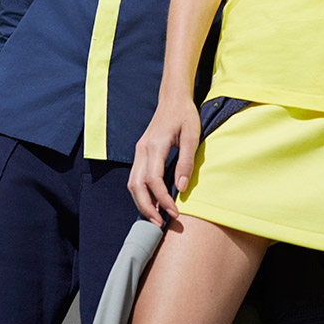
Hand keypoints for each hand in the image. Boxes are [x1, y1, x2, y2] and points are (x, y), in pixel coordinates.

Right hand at [129, 98, 199, 225]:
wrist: (173, 98)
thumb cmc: (185, 115)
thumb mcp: (192, 137)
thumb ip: (186, 163)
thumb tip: (181, 189)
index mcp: (155, 145)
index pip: (153, 180)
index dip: (162, 199)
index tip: (174, 212)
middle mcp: (142, 149)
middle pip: (136, 185)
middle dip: (146, 207)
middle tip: (158, 224)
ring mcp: (139, 151)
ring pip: (132, 183)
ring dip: (141, 202)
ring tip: (155, 217)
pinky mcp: (140, 153)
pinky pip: (135, 177)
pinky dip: (141, 193)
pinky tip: (153, 202)